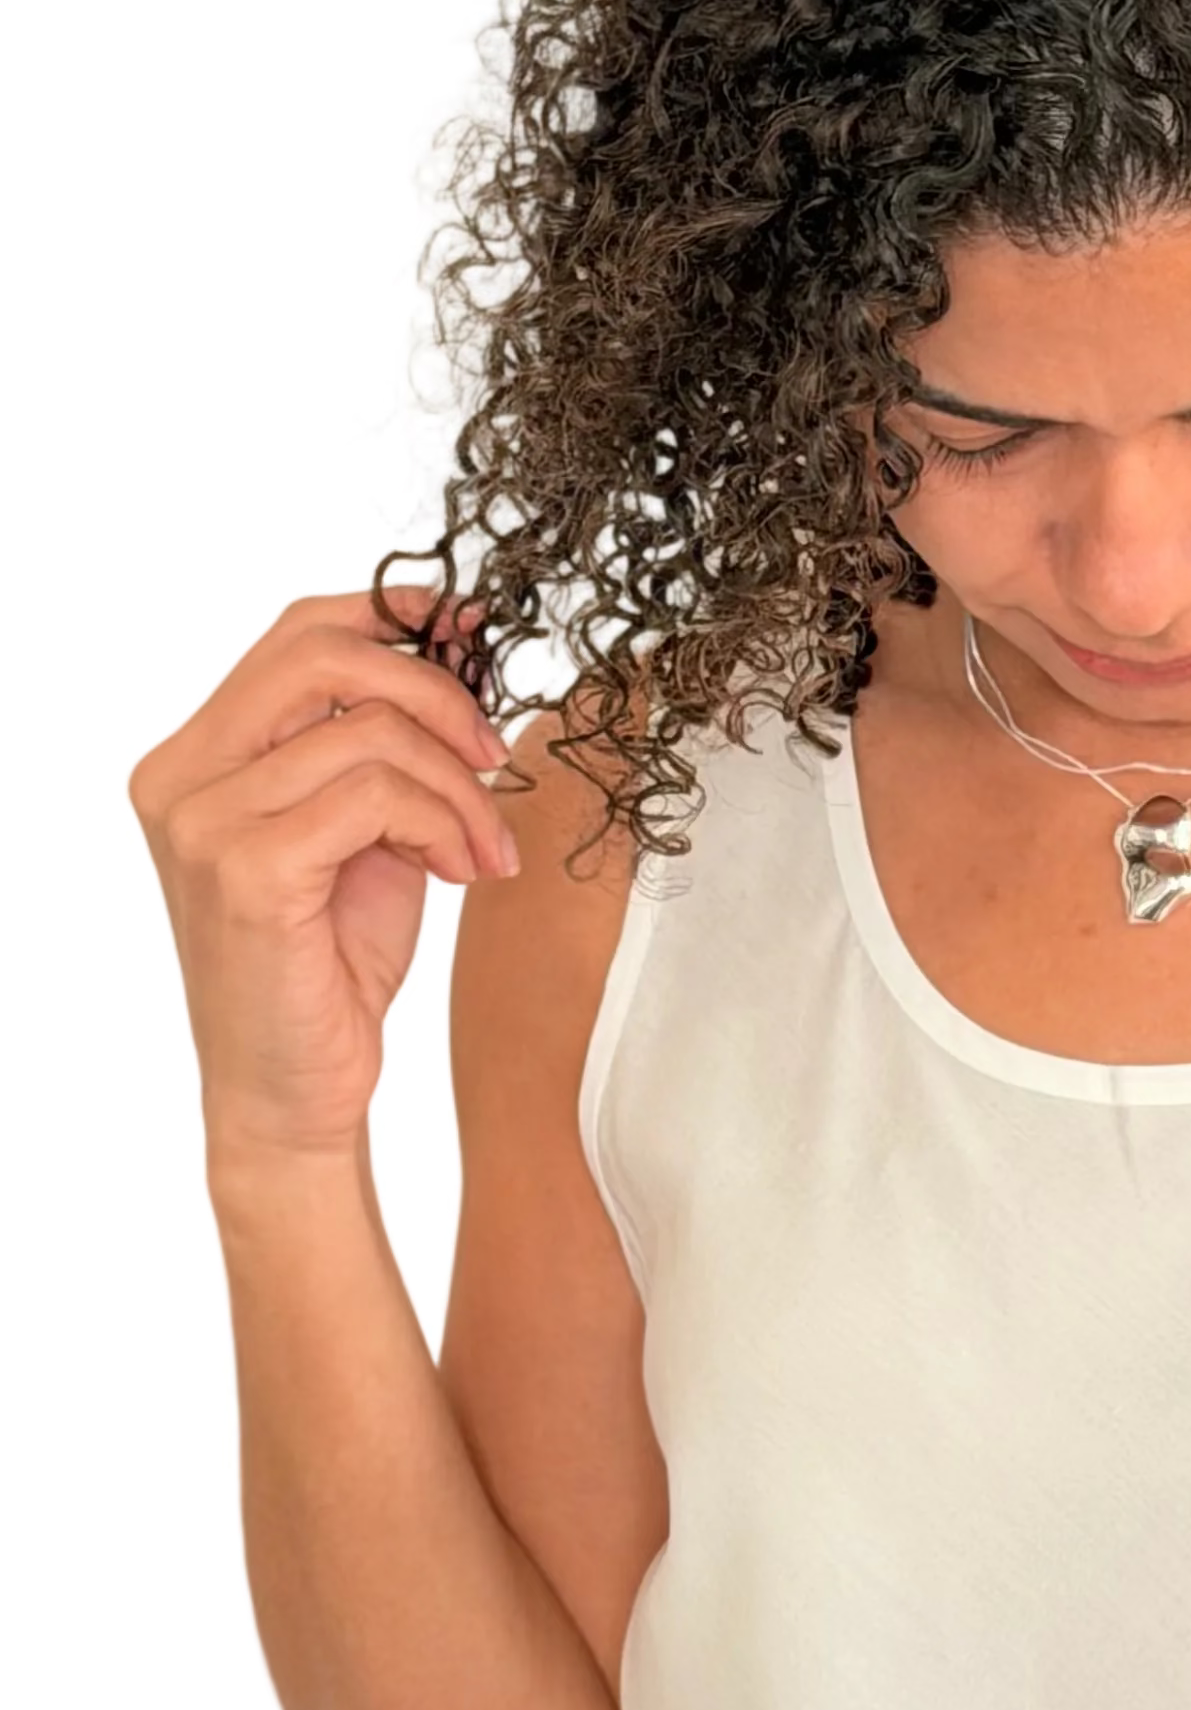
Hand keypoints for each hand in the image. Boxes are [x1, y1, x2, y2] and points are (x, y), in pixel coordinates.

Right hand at [128, 583, 518, 1186]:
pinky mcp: (246, 868)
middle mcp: (180, 778)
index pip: (293, 636)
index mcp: (195, 758)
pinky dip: (442, 821)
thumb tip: (455, 662)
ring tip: (480, 849)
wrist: (294, 1095)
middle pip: (321, 654)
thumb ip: (377, 752)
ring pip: (367, 731)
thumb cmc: (326, 971)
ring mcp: (202, 821)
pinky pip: (375, 794)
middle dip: (434, 694)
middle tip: (491, 758)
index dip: (389, 614)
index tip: (469, 632)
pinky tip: (462, 870)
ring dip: (456, 786)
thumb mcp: (359, 835)